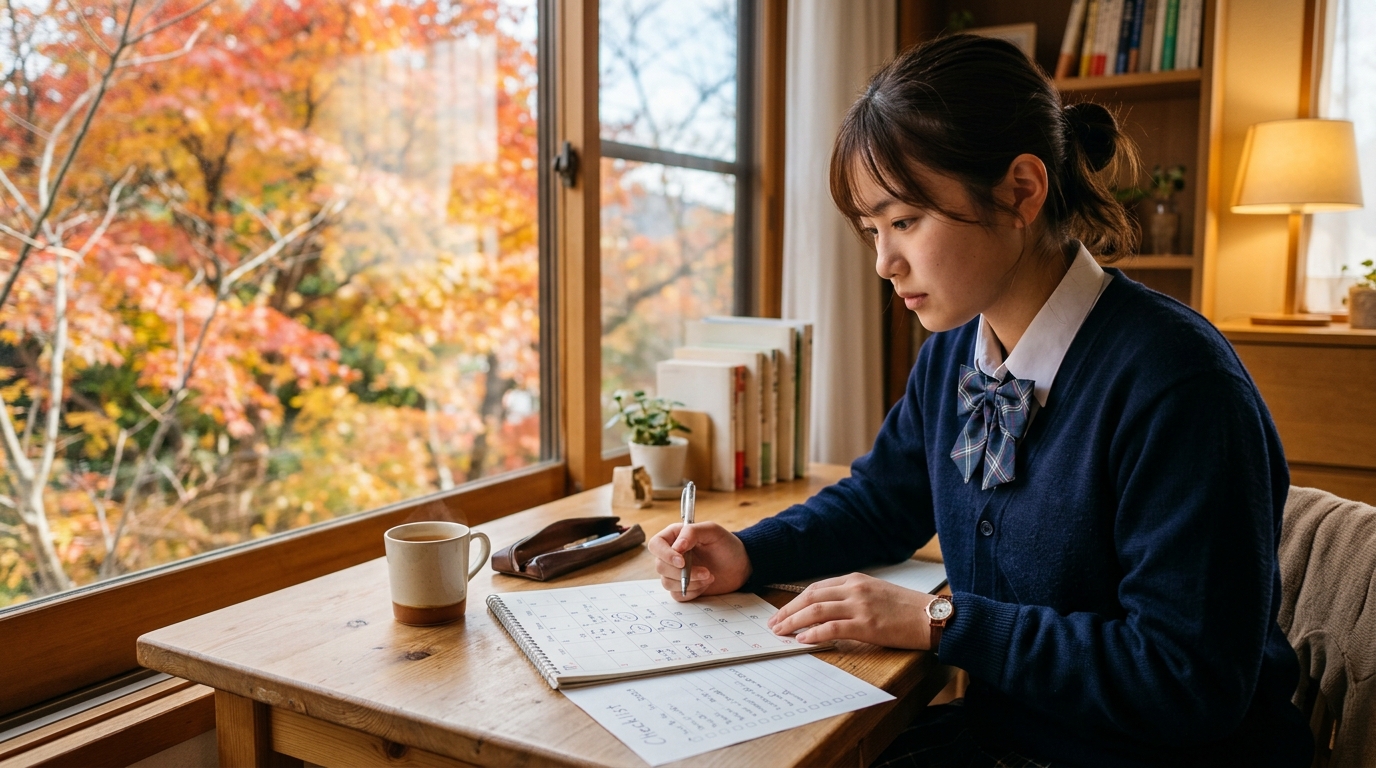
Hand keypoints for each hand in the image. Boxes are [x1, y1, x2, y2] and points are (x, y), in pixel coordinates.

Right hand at [648, 522, 751, 600]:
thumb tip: (676, 547)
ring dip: (690, 582)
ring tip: (709, 576)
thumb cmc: (726, 545)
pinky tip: (705, 584)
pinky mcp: (682, 587)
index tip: (682, 561)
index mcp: (674, 536)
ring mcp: (676, 572)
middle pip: (660, 566)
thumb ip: (692, 532)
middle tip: (706, 571)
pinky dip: (692, 592)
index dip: (665, 554)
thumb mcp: (712, 531)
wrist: (740, 566)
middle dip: (683, 572)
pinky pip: (676, 595)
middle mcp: (671, 555)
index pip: (656, 545)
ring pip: (667, 582)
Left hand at [767, 573, 935, 648]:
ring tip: (781, 632)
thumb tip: (827, 611)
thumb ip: (853, 597)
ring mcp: (860, 606)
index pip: (816, 588)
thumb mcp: (877, 593)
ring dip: (794, 622)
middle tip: (774, 624)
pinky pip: (832, 628)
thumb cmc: (907, 609)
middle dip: (788, 611)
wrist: (933, 617)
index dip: (795, 601)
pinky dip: (813, 633)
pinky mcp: (866, 625)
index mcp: (856, 580)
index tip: (782, 612)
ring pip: (816, 610)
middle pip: (810, 597)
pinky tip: (803, 639)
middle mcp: (855, 589)